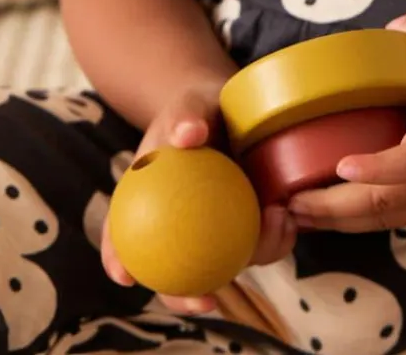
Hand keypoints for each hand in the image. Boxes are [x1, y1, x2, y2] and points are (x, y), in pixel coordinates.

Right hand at [102, 76, 296, 313]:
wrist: (229, 107)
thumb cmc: (198, 109)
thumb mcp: (188, 105)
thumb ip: (186, 115)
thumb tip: (187, 135)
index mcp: (148, 205)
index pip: (122, 235)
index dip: (119, 260)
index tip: (125, 275)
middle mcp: (180, 228)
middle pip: (174, 272)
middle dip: (186, 296)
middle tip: (206, 299)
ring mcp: (216, 230)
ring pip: (225, 263)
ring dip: (249, 257)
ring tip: (274, 223)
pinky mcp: (249, 226)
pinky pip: (261, 241)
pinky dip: (274, 237)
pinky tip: (286, 216)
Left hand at [288, 4, 405, 233]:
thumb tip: (394, 27)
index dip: (378, 169)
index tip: (342, 165)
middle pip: (387, 203)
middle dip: (336, 207)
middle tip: (290, 199)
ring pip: (386, 219)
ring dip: (340, 221)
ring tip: (295, 212)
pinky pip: (394, 219)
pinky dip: (359, 221)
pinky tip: (327, 214)